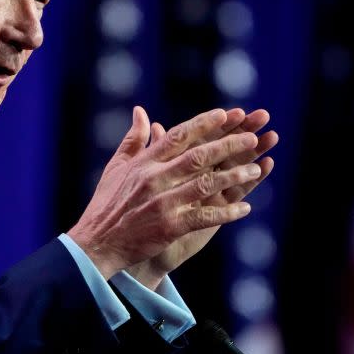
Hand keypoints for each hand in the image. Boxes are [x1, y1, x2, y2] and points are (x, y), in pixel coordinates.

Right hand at [67, 106, 264, 279]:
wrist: (97, 243)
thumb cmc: (107, 204)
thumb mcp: (116, 167)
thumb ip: (133, 138)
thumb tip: (141, 110)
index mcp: (144, 163)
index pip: (178, 136)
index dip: (204, 124)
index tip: (226, 114)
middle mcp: (155, 179)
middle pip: (198, 157)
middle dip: (228, 145)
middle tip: (252, 137)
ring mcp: (163, 203)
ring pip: (205, 184)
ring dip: (233, 176)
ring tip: (256, 170)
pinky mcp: (170, 226)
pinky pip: (204, 216)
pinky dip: (226, 213)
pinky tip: (245, 209)